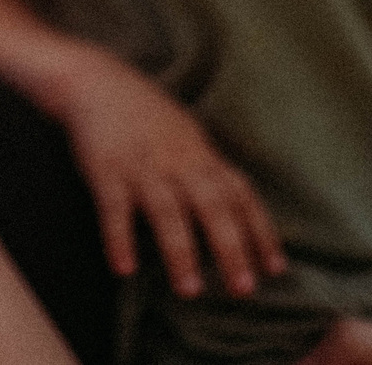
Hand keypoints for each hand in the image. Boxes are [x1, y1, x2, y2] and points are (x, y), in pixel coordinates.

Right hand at [53, 46, 283, 296]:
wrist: (95, 81)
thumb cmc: (145, 116)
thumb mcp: (186, 137)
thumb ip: (208, 171)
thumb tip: (238, 209)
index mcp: (199, 156)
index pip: (239, 195)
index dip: (260, 231)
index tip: (276, 269)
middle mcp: (177, 161)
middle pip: (211, 205)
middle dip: (230, 248)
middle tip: (244, 289)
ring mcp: (141, 166)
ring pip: (166, 210)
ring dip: (180, 251)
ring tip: (189, 291)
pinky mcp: (105, 169)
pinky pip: (114, 207)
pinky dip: (119, 238)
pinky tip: (124, 269)